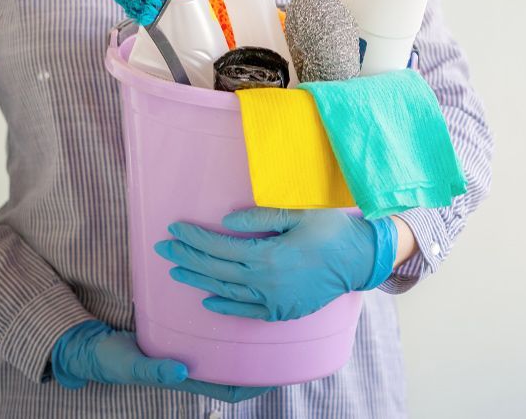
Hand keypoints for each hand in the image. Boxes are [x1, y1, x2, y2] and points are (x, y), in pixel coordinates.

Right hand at [51, 320, 271, 402]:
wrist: (94, 345)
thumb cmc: (114, 362)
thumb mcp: (132, 366)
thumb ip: (154, 370)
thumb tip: (181, 372)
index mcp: (190, 379)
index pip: (232, 389)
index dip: (257, 384)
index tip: (278, 372)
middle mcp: (197, 363)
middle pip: (238, 363)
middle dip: (262, 352)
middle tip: (282, 328)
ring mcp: (193, 346)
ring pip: (228, 342)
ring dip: (246, 329)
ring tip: (266, 306)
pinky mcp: (184, 328)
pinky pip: (211, 324)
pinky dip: (225, 311)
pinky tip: (235, 289)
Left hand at [154, 208, 397, 321]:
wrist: (361, 259)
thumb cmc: (332, 231)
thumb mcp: (298, 215)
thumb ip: (260, 217)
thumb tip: (226, 221)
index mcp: (268, 255)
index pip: (219, 247)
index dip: (194, 238)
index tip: (174, 229)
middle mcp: (266, 282)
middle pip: (216, 270)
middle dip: (187, 257)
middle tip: (163, 248)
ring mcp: (274, 300)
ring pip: (226, 290)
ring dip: (199, 280)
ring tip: (177, 270)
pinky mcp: (283, 311)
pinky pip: (247, 311)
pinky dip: (225, 306)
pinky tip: (208, 300)